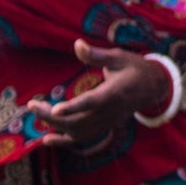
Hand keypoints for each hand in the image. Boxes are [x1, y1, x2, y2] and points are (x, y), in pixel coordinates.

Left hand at [27, 39, 174, 143]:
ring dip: (54, 127)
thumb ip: (97, 55)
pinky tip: (47, 139)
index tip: (55, 109)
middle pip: (78, 121)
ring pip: (77, 132)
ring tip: (36, 112)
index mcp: (114, 92)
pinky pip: (83, 138)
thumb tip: (77, 44)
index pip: (92, 102)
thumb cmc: (135, 68)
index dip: (74, 107)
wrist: (153, 88)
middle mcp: (109, 112)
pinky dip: (64, 140)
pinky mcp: (104, 127)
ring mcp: (107, 122)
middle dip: (51, 116)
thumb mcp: (119, 57)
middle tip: (32, 104)